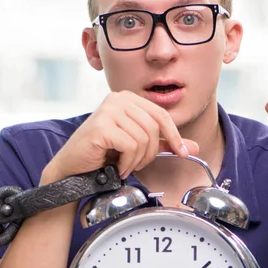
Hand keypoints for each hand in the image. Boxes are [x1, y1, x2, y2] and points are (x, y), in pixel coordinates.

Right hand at [41, 91, 199, 182]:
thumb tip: (194, 148)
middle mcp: (118, 99)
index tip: (182, 153)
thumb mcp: (139, 146)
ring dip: (137, 160)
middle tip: (136, 164)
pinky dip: (127, 162)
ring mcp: (108, 110)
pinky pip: (131, 146)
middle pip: (154, 127)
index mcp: (128, 98)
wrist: (73, 169)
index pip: (162, 115)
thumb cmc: (103, 155)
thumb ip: (164, 144)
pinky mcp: (101, 125)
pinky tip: (117, 166)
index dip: (174, 136)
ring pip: (144, 138)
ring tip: (124, 165)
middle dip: (150, 152)